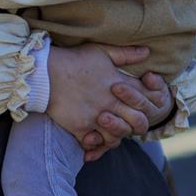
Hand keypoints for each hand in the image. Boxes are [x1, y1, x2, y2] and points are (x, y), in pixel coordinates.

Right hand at [46, 43, 172, 156]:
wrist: (46, 73)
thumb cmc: (75, 60)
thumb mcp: (102, 51)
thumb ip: (126, 54)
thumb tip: (147, 52)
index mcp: (119, 84)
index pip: (146, 99)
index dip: (149, 103)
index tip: (142, 104)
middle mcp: (111, 103)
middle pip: (138, 121)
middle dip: (139, 124)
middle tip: (131, 122)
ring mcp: (96, 117)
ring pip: (119, 136)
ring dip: (118, 134)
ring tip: (113, 130)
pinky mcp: (81, 128)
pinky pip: (96, 143)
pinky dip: (97, 144)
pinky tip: (95, 138)